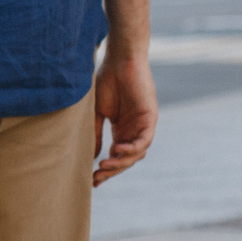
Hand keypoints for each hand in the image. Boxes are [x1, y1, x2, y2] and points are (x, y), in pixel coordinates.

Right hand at [92, 53, 155, 185]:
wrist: (119, 60)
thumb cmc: (106, 81)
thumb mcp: (96, 113)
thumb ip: (95, 134)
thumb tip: (91, 157)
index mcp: (122, 130)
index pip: (117, 156)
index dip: (106, 170)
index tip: (92, 180)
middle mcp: (134, 130)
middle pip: (126, 159)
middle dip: (112, 170)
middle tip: (97, 178)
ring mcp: (143, 125)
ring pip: (136, 153)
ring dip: (121, 162)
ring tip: (104, 165)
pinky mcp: (150, 118)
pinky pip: (145, 140)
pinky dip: (133, 148)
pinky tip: (118, 150)